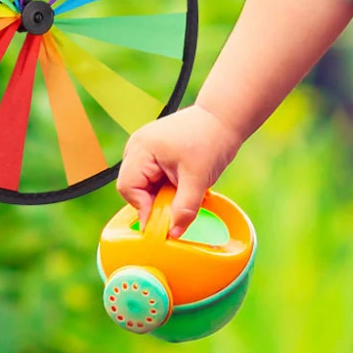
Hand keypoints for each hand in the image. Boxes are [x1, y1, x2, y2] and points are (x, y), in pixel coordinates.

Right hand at [117, 105, 240, 235]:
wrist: (224, 119)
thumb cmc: (210, 140)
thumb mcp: (198, 179)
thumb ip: (184, 208)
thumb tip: (173, 234)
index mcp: (141, 148)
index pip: (128, 188)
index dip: (144, 208)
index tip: (164, 222)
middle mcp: (137, 146)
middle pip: (133, 187)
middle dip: (154, 201)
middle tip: (177, 204)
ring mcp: (144, 148)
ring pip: (143, 185)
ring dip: (161, 194)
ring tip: (184, 188)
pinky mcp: (154, 152)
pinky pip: (152, 178)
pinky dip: (166, 186)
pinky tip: (183, 183)